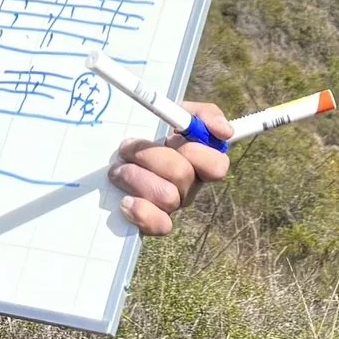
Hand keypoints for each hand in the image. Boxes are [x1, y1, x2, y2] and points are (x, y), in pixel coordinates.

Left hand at [110, 102, 230, 235]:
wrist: (114, 152)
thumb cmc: (150, 132)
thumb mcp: (177, 113)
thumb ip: (202, 115)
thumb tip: (225, 131)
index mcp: (200, 162)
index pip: (217, 165)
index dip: (197, 152)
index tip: (172, 136)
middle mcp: (189, 186)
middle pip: (182, 174)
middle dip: (151, 156)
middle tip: (127, 147)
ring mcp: (173, 206)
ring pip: (167, 197)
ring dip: (137, 178)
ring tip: (119, 169)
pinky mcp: (154, 222)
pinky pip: (160, 226)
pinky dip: (142, 213)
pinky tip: (126, 201)